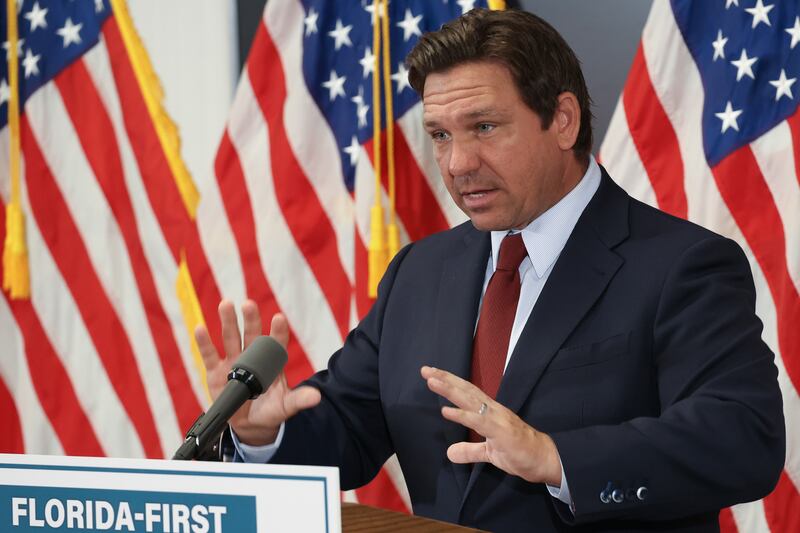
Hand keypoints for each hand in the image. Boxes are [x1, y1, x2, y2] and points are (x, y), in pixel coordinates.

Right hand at [195, 299, 320, 445]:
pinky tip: (200, 328)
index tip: (279, 319)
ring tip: (226, 304)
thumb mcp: (286, 406)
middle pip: (252, 335)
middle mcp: (252, 356)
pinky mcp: (216, 372)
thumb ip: (298, 399)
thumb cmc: (271, 409)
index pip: (276, 343)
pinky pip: (210, 355)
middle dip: (250, 319)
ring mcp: (233, 362)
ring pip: (230, 338)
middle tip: (249, 304)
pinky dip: (204, 342)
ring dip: (228, 322)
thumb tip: (316, 397)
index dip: (278, 331)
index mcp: (270, 362)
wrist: (251, 424)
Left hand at [421, 365, 561, 485]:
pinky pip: (479, 421)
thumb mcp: (489, 453)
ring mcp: (497, 419)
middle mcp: (493, 410)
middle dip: (445, 379)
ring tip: (432, 381)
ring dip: (450, 390)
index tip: (432, 374)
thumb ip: (470, 450)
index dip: (449, 383)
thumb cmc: (520, 452)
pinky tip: (447, 411)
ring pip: (470, 400)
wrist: (544, 460)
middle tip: (425, 369)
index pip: (467, 393)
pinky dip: (462, 415)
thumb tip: (450, 453)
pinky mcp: (501, 432)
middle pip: (466, 390)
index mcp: (490, 412)